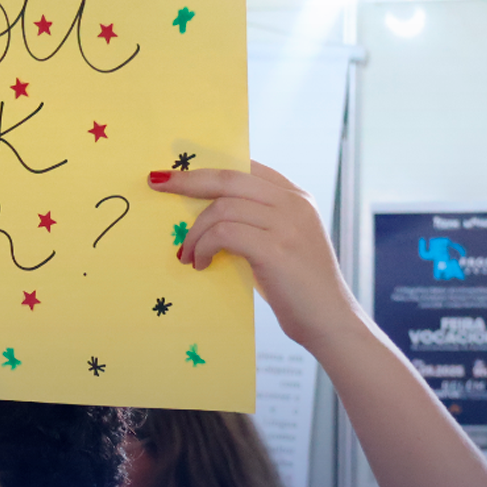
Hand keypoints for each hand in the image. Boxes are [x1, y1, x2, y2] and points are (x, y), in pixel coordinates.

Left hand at [150, 162, 361, 349]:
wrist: (328, 320)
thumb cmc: (296, 285)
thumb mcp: (279, 241)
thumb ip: (254, 221)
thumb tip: (203, 214)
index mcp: (295, 196)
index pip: (246, 167)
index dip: (207, 167)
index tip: (174, 172)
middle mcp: (294, 203)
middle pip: (229, 178)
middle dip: (188, 181)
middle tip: (157, 185)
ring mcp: (287, 224)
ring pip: (222, 208)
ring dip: (195, 232)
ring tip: (187, 255)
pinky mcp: (276, 249)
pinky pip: (224, 234)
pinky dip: (204, 247)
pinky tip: (201, 264)